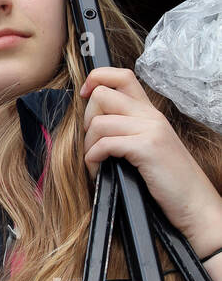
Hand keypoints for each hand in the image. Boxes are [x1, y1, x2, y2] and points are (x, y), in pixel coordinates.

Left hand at [80, 67, 221, 251]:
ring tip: (95, 163)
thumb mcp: (149, 147)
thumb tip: (92, 123)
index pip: (121, 75)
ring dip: (88, 145)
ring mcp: (151, 130)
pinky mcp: (147, 148)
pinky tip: (99, 170)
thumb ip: (128, 129)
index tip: (84, 96)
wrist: (196, 205)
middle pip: (101, 95)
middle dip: (86, 119)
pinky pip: (105, 143)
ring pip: (98, 122)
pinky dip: (93, 158)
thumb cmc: (169, 181)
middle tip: (92, 143)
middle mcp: (151, 115)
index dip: (96, 79)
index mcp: (151, 112)